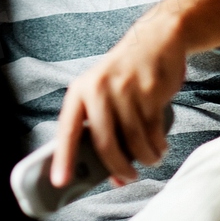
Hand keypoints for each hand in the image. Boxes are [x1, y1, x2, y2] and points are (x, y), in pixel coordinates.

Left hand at [52, 5, 185, 188]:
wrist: (156, 39)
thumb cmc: (125, 76)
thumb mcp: (104, 94)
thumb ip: (104, 130)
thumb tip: (112, 175)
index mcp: (80, 91)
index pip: (68, 131)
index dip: (63, 159)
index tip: (60, 182)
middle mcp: (99, 89)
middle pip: (105, 143)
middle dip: (118, 167)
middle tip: (127, 178)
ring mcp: (125, 89)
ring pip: (134, 141)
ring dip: (145, 158)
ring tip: (150, 160)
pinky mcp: (150, 90)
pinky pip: (153, 131)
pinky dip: (158, 146)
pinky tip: (159, 147)